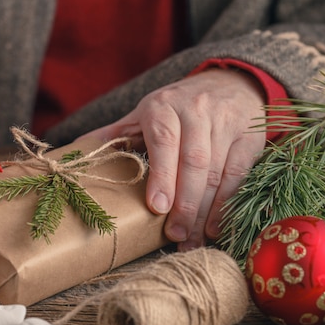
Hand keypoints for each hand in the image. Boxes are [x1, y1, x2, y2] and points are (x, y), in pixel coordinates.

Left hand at [80, 68, 266, 249]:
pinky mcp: (251, 136)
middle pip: (193, 162)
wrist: (230, 83)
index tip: (158, 207)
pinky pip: (240, 173)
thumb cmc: (176, 107)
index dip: (163, 175)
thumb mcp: (144, 113)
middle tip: (176, 237)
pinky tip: (217, 227)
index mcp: (163, 106)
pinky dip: (229, 203)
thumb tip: (72, 154)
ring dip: (207, 211)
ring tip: (194, 241)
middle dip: (186, 204)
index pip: (164, 140)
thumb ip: (115, 134)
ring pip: (218, 172)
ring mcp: (227, 123)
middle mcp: (197, 110)